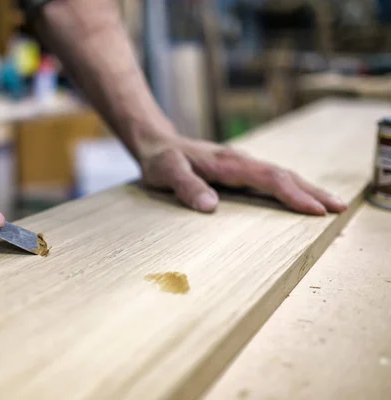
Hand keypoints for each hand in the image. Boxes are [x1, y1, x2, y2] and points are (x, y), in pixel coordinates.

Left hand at [139, 135, 346, 214]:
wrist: (156, 144)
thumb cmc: (161, 160)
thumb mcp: (166, 172)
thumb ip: (187, 186)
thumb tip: (212, 207)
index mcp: (227, 162)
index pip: (268, 178)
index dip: (292, 195)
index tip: (315, 210)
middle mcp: (239, 161)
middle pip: (283, 175)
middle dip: (312, 192)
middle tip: (340, 208)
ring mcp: (240, 164)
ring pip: (280, 175)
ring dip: (306, 189)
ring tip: (330, 205)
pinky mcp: (238, 170)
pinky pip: (270, 178)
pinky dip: (290, 188)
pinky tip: (300, 197)